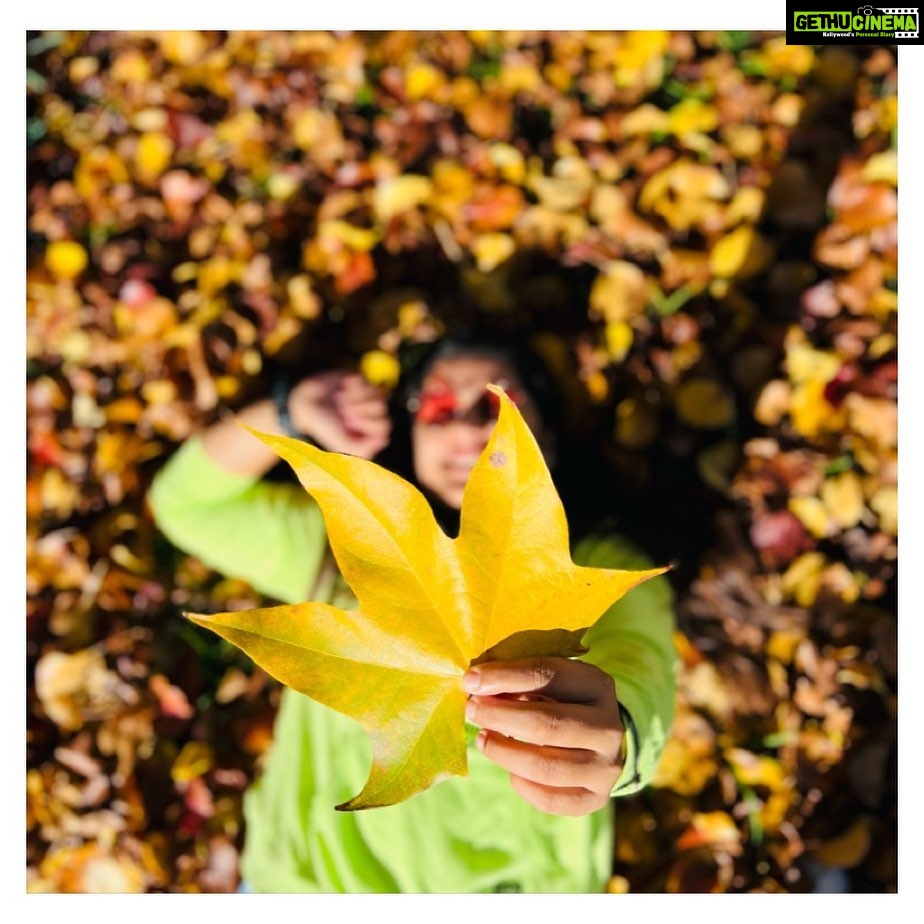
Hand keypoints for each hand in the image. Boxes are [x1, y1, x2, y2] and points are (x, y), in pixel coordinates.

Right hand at [288, 371, 390, 458]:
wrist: (306, 403)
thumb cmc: (323, 425)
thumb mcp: (342, 443)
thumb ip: (363, 448)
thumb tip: (384, 439)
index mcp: (369, 431)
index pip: (384, 425)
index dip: (368, 422)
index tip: (350, 423)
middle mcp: (371, 415)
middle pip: (381, 408)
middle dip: (359, 409)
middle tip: (343, 411)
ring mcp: (367, 397)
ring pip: (376, 393)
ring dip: (355, 397)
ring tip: (340, 401)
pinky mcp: (360, 381)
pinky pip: (365, 380)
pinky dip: (351, 386)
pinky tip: (342, 390)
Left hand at [463, 657, 624, 816]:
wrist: (600, 739)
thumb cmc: (562, 700)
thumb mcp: (548, 681)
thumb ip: (518, 681)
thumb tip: (477, 685)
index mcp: (597, 685)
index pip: (548, 676)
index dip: (505, 677)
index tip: (471, 680)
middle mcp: (609, 727)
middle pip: (548, 724)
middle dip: (501, 716)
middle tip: (472, 710)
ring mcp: (606, 766)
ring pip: (547, 767)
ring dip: (504, 753)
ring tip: (482, 739)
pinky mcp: (597, 798)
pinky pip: (551, 800)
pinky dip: (522, 786)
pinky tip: (510, 769)